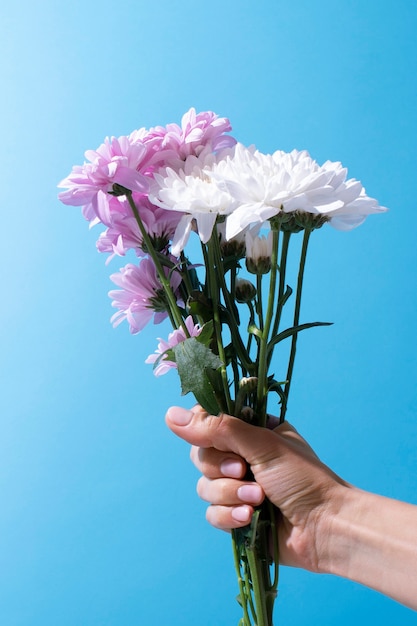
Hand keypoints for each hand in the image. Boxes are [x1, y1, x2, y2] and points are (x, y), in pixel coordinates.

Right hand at [165, 405, 347, 571]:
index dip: (204, 431)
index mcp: (252, 431)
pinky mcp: (237, 517)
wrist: (326, 528)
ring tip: (259, 498)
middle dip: (220, 468)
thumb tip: (170, 415)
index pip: (209, 421)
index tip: (211, 438)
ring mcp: (240, 487)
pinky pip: (213, 514)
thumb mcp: (262, 444)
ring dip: (230, 494)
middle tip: (242, 469)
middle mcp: (243, 456)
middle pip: (201, 455)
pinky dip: (230, 516)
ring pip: (205, 487)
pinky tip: (251, 518)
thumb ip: (217, 428)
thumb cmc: (302, 478)